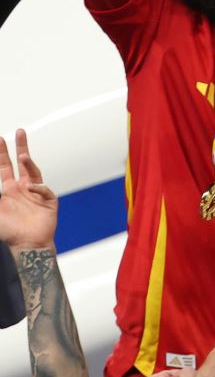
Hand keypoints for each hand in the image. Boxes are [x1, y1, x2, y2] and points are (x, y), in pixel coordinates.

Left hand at [0, 128, 56, 250]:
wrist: (27, 244)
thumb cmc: (8, 231)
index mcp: (9, 189)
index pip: (4, 166)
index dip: (2, 153)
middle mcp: (23, 188)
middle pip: (22, 163)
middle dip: (20, 147)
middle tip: (20, 131)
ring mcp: (36, 194)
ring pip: (34, 173)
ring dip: (29, 163)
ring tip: (24, 156)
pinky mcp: (49, 202)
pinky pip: (45, 190)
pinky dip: (39, 188)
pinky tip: (33, 189)